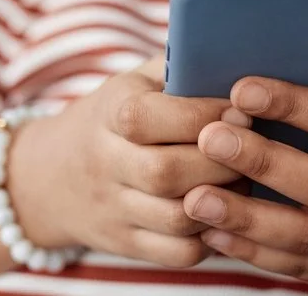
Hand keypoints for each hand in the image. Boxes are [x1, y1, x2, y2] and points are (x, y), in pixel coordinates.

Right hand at [8, 56, 250, 267]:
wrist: (52, 175)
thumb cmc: (116, 116)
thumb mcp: (136, 80)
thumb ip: (179, 66)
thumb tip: (236, 54)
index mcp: (109, 113)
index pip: (148, 118)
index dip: (203, 115)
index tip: (242, 111)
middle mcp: (104, 163)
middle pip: (165, 172)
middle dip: (221, 161)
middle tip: (255, 148)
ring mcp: (113, 209)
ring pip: (177, 218)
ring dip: (224, 201)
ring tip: (245, 180)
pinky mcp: (126, 244)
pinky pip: (178, 252)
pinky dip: (212, 236)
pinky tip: (225, 211)